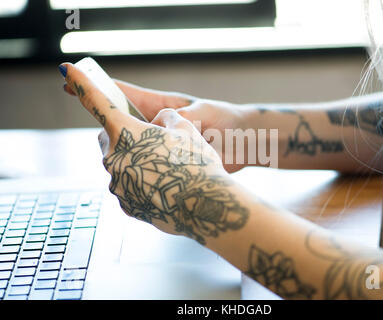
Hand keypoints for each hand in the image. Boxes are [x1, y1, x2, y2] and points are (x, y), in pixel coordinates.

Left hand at [61, 63, 248, 244]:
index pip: (97, 101)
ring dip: (135, 161)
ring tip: (165, 168)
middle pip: (109, 138)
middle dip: (124, 136)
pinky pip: (127, 186)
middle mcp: (113, 158)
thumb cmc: (197, 163)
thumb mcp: (186, 128)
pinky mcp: (126, 205)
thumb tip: (160, 123)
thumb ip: (166, 118)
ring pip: (120, 164)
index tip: (67, 69)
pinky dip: (140, 182)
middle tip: (152, 141)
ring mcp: (117, 184)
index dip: (82, 83)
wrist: (205, 207)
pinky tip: (163, 186)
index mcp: (125, 132)